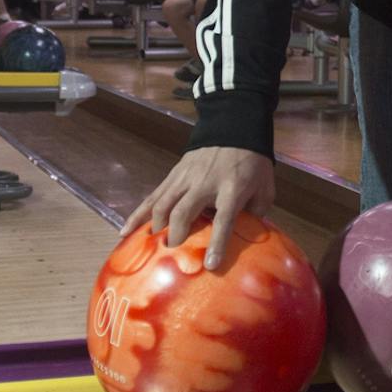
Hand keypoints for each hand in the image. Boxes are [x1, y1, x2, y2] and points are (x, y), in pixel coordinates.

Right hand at [124, 146, 275, 268]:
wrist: (234, 127)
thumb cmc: (252, 163)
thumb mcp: (265, 188)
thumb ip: (257, 213)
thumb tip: (247, 238)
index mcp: (232, 189)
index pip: (223, 219)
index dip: (216, 242)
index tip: (210, 265)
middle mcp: (205, 184)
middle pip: (183, 212)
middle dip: (175, 236)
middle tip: (172, 255)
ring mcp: (186, 178)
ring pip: (163, 204)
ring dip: (155, 228)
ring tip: (147, 248)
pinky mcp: (173, 174)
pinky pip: (153, 196)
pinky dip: (138, 214)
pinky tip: (126, 231)